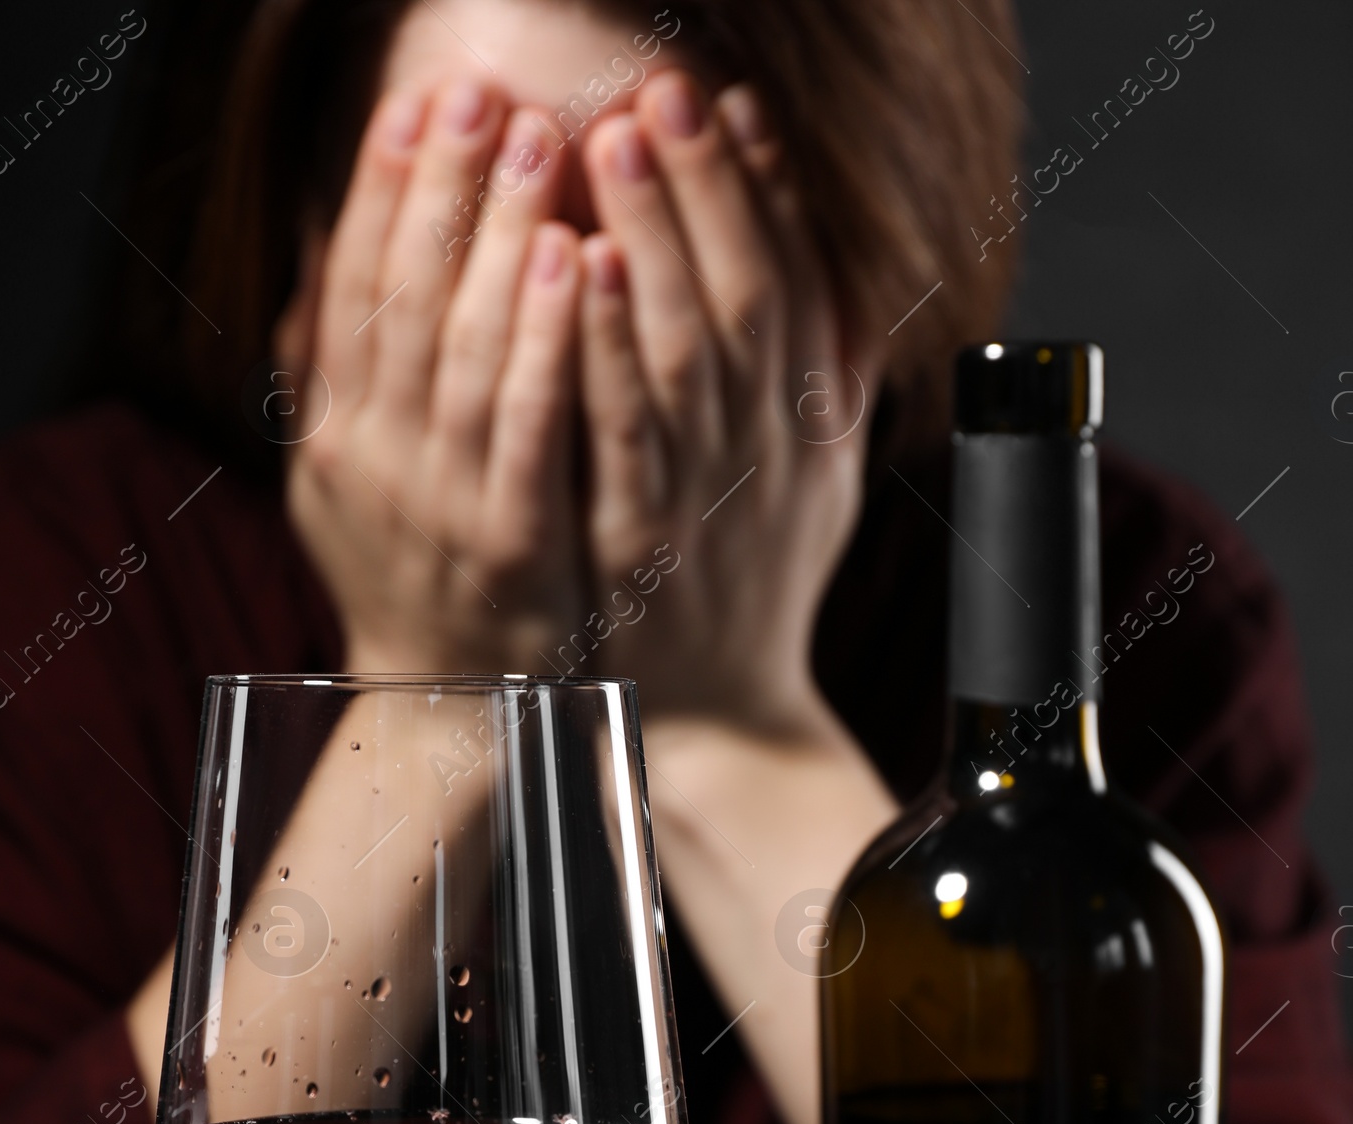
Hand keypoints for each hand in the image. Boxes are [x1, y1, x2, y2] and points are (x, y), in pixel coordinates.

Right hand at [282, 80, 586, 677]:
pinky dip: (549, 342)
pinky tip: (575, 262)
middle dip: (443, 189)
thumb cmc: (405, 576)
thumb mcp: (340, 479)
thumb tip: (318, 252)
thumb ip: (329, 372)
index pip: (352, 289)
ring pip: (466, 351)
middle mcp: (374, 462)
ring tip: (537, 143)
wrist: (442, 706)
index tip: (414, 105)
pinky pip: (530, 427)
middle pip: (406, 302)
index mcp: (334, 434)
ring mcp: (439, 505)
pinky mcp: (510, 545)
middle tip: (484, 94)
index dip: (379, 191)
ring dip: (500, 238)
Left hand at [572, 74, 879, 736]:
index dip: (768, 189)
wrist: (719, 725)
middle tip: (661, 95)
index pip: (797, 285)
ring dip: (653, 239)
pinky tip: (579, 272)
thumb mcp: (819, 486)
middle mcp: (768, 459)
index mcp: (811, 432)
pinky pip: (623, 435)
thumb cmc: (755, 591)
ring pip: (687, 351)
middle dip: (703, 186)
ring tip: (612, 141)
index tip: (734, 104)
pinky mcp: (636, 548)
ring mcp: (702, 504)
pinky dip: (605, 348)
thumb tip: (847, 274)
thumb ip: (832, 382)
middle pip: (743, 297)